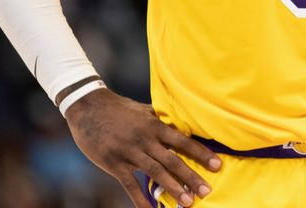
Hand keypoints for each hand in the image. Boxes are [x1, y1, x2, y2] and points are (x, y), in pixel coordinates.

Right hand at [64, 88, 220, 206]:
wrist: (87, 106)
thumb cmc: (118, 109)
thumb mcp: (143, 111)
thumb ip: (160, 121)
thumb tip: (182, 127)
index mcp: (154, 125)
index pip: (183, 141)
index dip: (201, 153)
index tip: (217, 165)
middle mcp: (145, 139)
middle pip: (172, 160)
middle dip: (191, 177)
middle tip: (207, 190)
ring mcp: (129, 152)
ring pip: (155, 173)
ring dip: (172, 189)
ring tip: (188, 203)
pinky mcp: (114, 163)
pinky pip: (130, 184)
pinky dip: (140, 199)